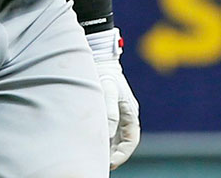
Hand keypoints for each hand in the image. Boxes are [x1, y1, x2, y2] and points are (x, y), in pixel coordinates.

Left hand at [90, 28, 139, 169]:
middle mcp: (125, 113)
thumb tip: (108, 134)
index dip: (122, 154)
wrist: (98, 55)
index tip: (110, 163)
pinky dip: (100, 136)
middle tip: (100, 165)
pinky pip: (106, 127)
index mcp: (130, 112)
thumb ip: (109, 111)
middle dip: (113, 154)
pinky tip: (89, 141)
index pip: (130, 140)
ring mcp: (117, 110)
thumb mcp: (107, 90)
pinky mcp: (107, 107)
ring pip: (114, 135)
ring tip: (94, 157)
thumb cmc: (103, 72)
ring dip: (106, 147)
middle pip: (122, 141)